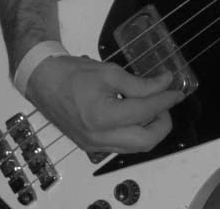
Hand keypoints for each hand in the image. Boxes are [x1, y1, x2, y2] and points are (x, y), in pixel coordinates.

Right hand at [25, 54, 185, 154]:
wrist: (43, 82)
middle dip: (163, 122)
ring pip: (136, 148)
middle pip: (146, 141)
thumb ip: (140, 83)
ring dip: (151, 130)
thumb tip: (165, 83)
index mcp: (103, 116)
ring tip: (154, 107)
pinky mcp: (91, 147)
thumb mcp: (109, 71)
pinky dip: (135, 133)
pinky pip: (122, 146)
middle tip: (166, 102)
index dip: (165, 99)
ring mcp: (95, 146)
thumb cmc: (73, 73)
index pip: (145, 111)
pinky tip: (136, 116)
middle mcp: (100, 138)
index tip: (177, 89)